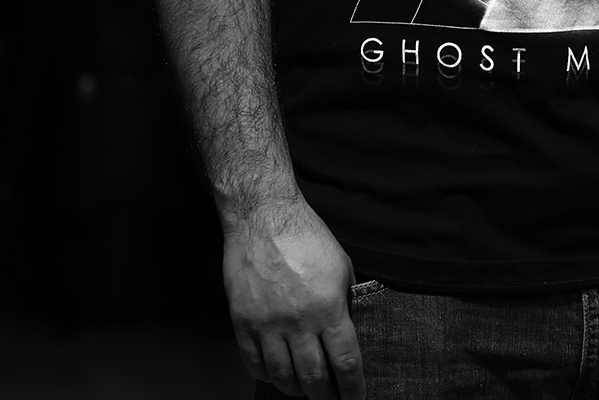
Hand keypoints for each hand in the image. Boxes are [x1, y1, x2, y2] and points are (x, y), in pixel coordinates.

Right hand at [222, 197, 366, 399]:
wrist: (263, 217)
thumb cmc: (307, 237)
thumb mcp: (342, 266)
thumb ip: (346, 301)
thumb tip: (351, 330)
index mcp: (329, 308)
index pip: (346, 362)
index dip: (353, 388)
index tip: (356, 398)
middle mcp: (298, 321)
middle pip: (313, 378)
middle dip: (325, 396)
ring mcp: (267, 324)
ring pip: (282, 376)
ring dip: (296, 390)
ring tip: (304, 390)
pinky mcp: (242, 322)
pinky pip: (253, 362)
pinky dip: (266, 376)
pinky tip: (275, 375)